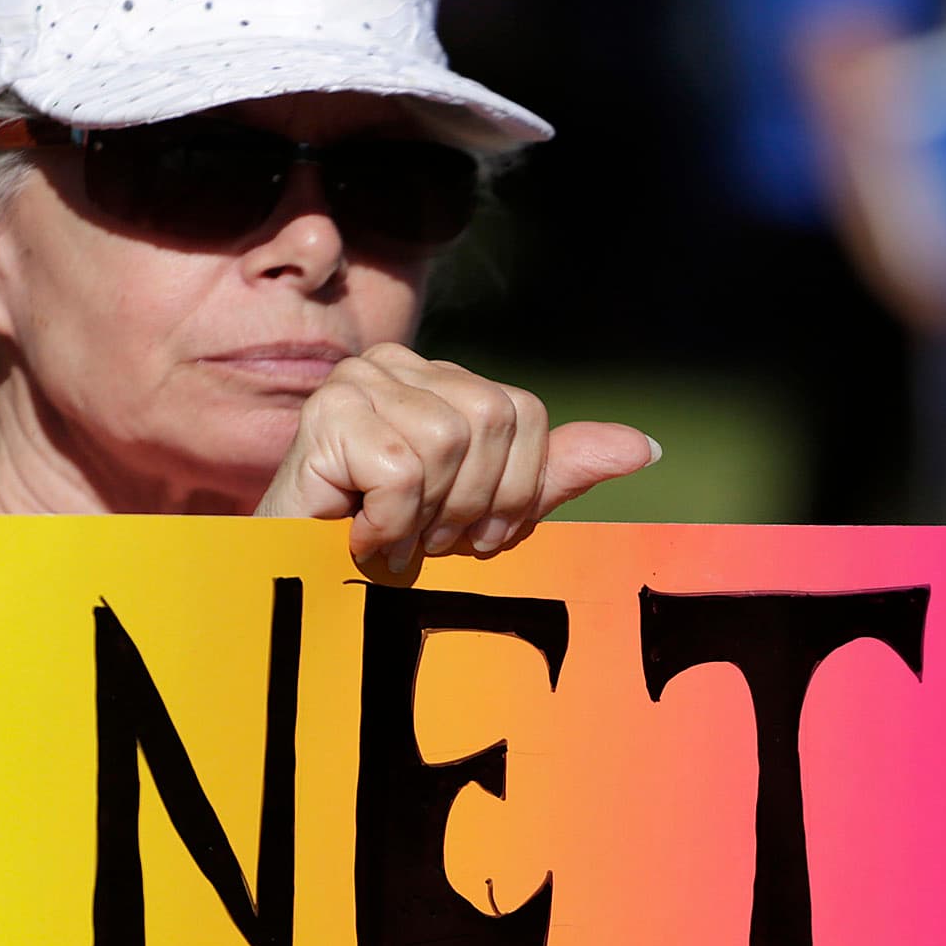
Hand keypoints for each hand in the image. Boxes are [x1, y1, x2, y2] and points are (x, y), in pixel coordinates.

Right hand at [251, 344, 659, 579]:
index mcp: (441, 377)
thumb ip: (558, 473)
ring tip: (394, 540)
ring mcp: (358, 381)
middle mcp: (398, 362)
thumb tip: (646, 448)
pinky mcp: (327, 413)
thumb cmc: (389, 548)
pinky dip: (390, 524)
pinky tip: (361, 538)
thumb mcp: (488, 510)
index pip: (526, 412)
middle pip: (491, 420)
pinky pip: (402, 470)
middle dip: (471, 503)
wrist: (298, 583)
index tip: (471, 535)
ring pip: (446, 442)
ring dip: (425, 518)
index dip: (514, 488)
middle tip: (428, 540)